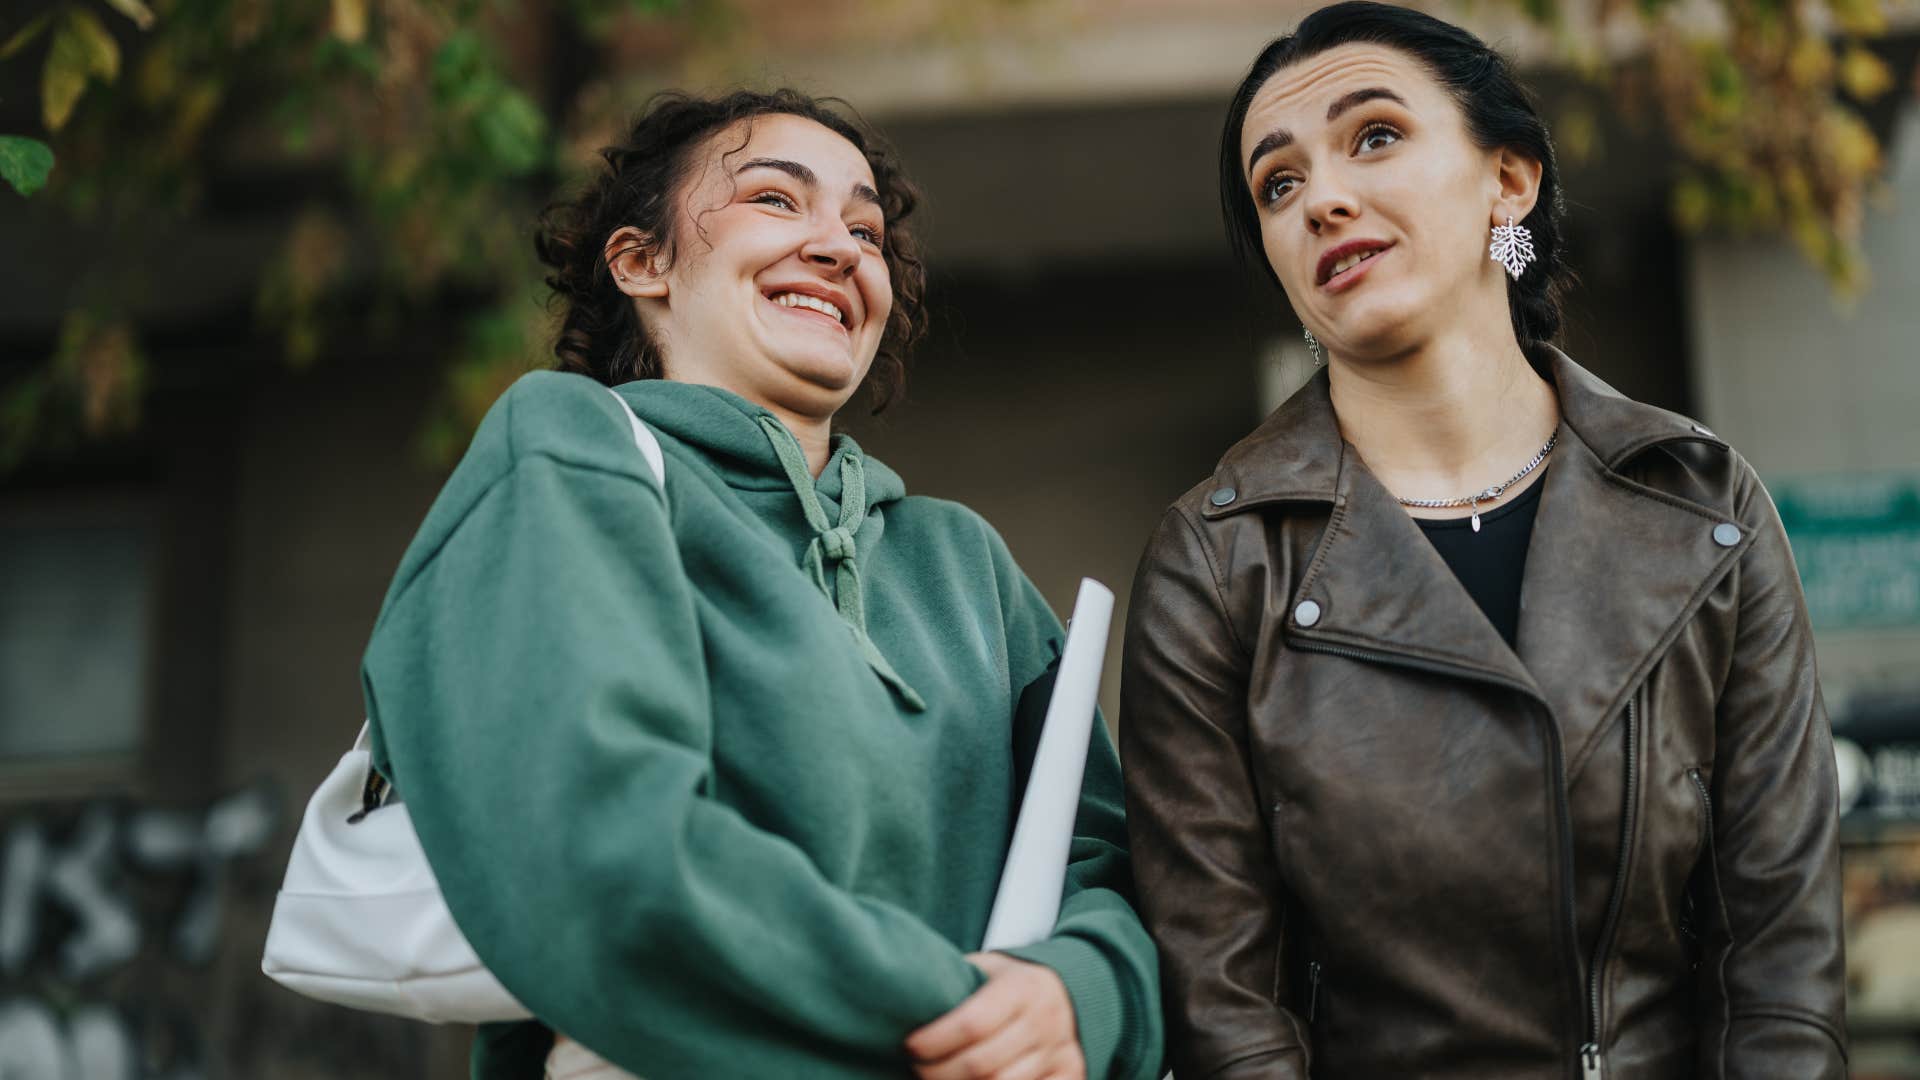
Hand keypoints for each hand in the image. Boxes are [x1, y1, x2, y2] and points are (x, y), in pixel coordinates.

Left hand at [905, 951, 1085, 1079]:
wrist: (1072, 988)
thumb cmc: (1012, 981)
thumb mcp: (988, 967)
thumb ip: (956, 981)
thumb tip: (905, 999)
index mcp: (1022, 988)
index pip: (971, 1024)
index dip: (934, 1041)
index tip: (910, 1044)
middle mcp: (1044, 1021)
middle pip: (981, 1065)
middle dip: (938, 1072)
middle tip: (918, 1067)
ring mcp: (1060, 1052)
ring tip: (938, 1078)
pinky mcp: (1072, 1074)